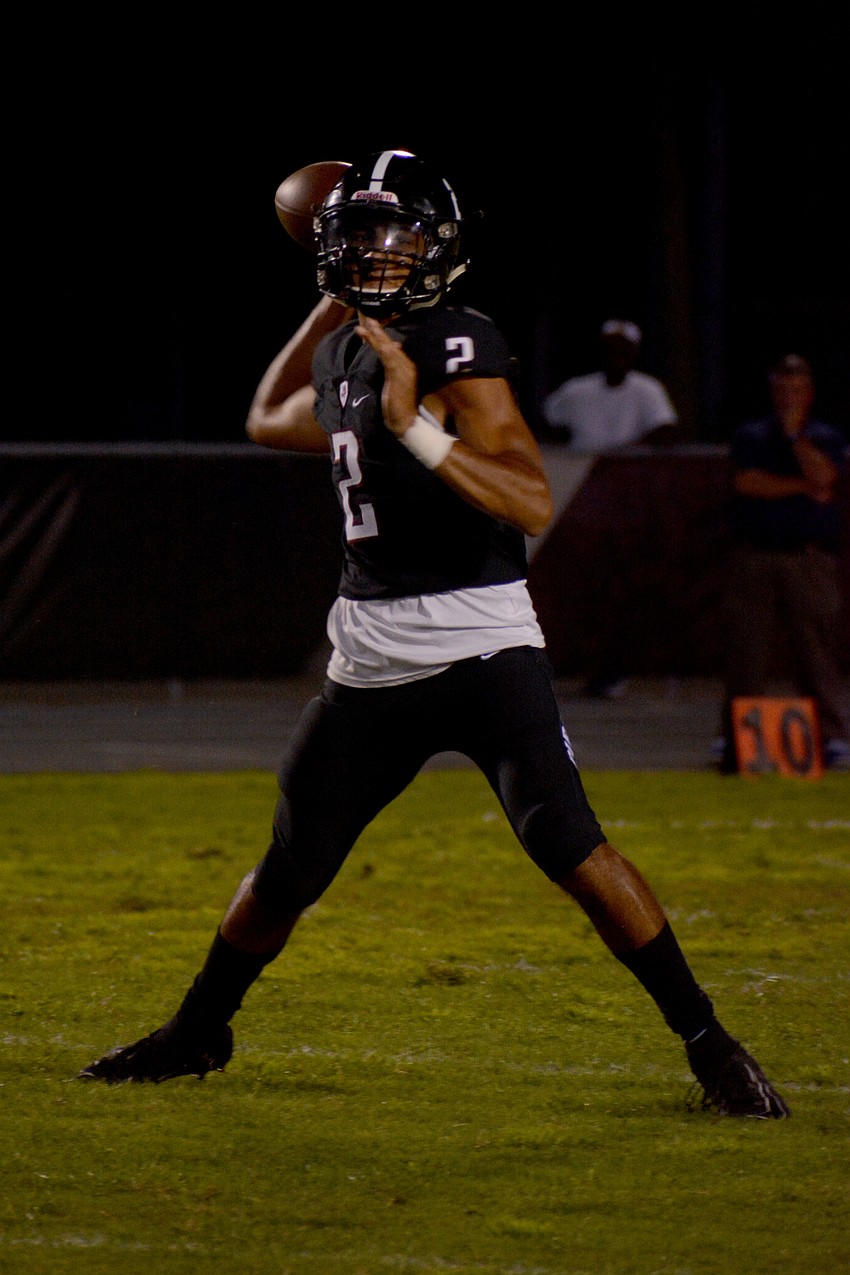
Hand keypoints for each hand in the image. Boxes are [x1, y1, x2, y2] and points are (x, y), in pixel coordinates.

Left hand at [355, 316, 418, 437]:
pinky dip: (378, 345)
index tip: (374, 327)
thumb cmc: (400, 406)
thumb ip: (392, 370)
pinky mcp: (398, 374)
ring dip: (376, 335)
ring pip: (388, 348)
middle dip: (379, 332)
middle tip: (369, 319)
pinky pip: (387, 356)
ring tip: (365, 325)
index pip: (394, 348)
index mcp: (407, 367)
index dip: (384, 337)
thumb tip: (391, 354)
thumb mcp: (395, 386)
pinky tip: (370, 337)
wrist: (406, 421)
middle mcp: (407, 365)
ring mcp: (404, 369)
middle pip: (391, 344)